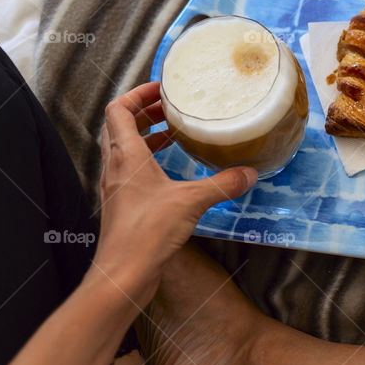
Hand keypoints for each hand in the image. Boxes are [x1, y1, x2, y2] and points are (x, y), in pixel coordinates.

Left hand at [91, 81, 256, 307]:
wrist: (123, 274)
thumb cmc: (146, 232)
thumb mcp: (192, 201)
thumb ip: (222, 184)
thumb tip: (249, 173)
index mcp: (126, 156)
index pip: (119, 110)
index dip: (137, 94)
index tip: (162, 89)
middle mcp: (115, 167)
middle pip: (119, 126)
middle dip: (143, 111)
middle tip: (169, 107)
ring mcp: (115, 187)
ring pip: (123, 149)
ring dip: (144, 135)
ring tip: (171, 133)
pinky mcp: (122, 205)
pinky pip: (130, 171)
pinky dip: (147, 160)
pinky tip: (169, 170)